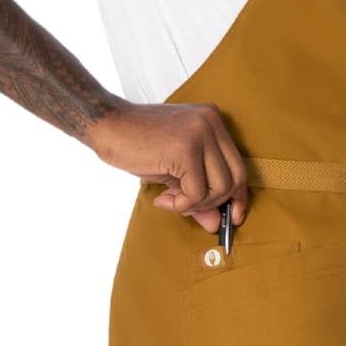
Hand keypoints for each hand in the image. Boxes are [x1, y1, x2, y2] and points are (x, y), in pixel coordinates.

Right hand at [89, 98, 249, 231]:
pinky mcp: (187, 148)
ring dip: (195, 204)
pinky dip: (181, 204)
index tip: (233, 217)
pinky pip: (197, 192)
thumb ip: (197, 195)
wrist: (106, 125)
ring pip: (220, 187)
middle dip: (216, 202)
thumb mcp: (173, 173)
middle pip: (236, 177)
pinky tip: (162, 198)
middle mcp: (211, 123)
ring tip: (170, 199)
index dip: (238, 196)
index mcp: (212, 121)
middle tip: (187, 207)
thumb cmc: (136, 146)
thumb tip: (215, 224)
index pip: (239, 165)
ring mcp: (201, 133)